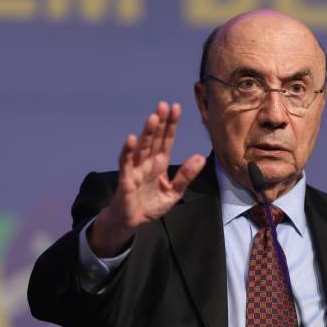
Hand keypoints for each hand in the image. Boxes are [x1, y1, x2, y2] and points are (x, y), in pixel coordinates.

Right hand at [89, 101, 205, 256]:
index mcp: (160, 163)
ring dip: (147, 133)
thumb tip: (200, 157)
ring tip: (153, 118)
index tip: (176, 108)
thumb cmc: (150, 205)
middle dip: (160, 123)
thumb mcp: (174, 192)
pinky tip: (131, 139)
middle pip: (154, 139)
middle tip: (164, 105)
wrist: (132, 221)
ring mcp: (136, 169)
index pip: (166, 140)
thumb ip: (186, 175)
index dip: (171, 125)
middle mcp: (147, 162)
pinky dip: (128, 151)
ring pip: (142, 148)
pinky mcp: (126, 180)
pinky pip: (126, 163)